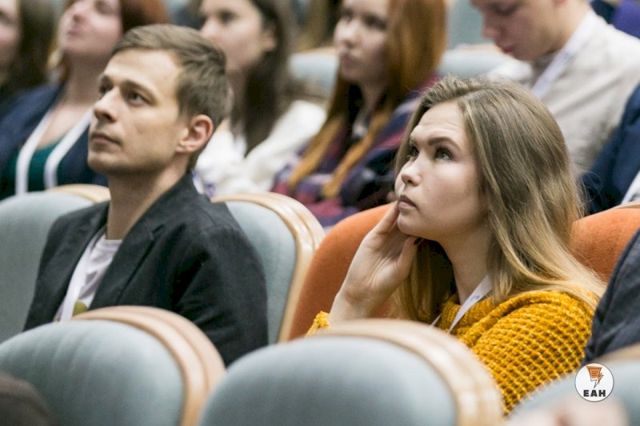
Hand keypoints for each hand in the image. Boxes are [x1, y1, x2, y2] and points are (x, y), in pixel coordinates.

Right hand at [330, 204, 417, 321]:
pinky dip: (390, 214)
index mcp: (405, 250)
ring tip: (414, 196)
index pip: (417, 233)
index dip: (425, 224)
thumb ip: (408, 253)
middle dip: (415, 213)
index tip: (437, 213)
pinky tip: (398, 205)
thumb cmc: (384, 285)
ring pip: (396, 221)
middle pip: (408, 224)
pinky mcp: (372, 237)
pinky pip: (384, 224)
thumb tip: (417, 237)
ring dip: (403, 210)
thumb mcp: (401, 269)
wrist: (362, 292)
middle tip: (428, 199)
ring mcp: (384, 239)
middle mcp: (396, 242)